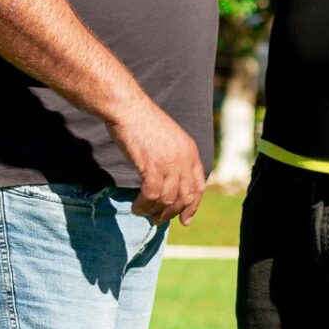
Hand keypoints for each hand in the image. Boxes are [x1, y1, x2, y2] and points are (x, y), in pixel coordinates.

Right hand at [108, 96, 205, 225]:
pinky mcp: (153, 167)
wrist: (128, 108)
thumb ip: (173, 158)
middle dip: (173, 213)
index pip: (199, 186)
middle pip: (186, 197)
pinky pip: (152, 196)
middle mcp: (184, 160)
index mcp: (190, 151)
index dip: (193, 206)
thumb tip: (168, 180)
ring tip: (144, 213)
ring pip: (169, 200)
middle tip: (159, 220)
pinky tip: (136, 206)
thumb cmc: (142, 121)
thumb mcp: (168, 139)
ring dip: (156, 211)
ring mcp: (170, 164)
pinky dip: (144, 205)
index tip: (185, 219)